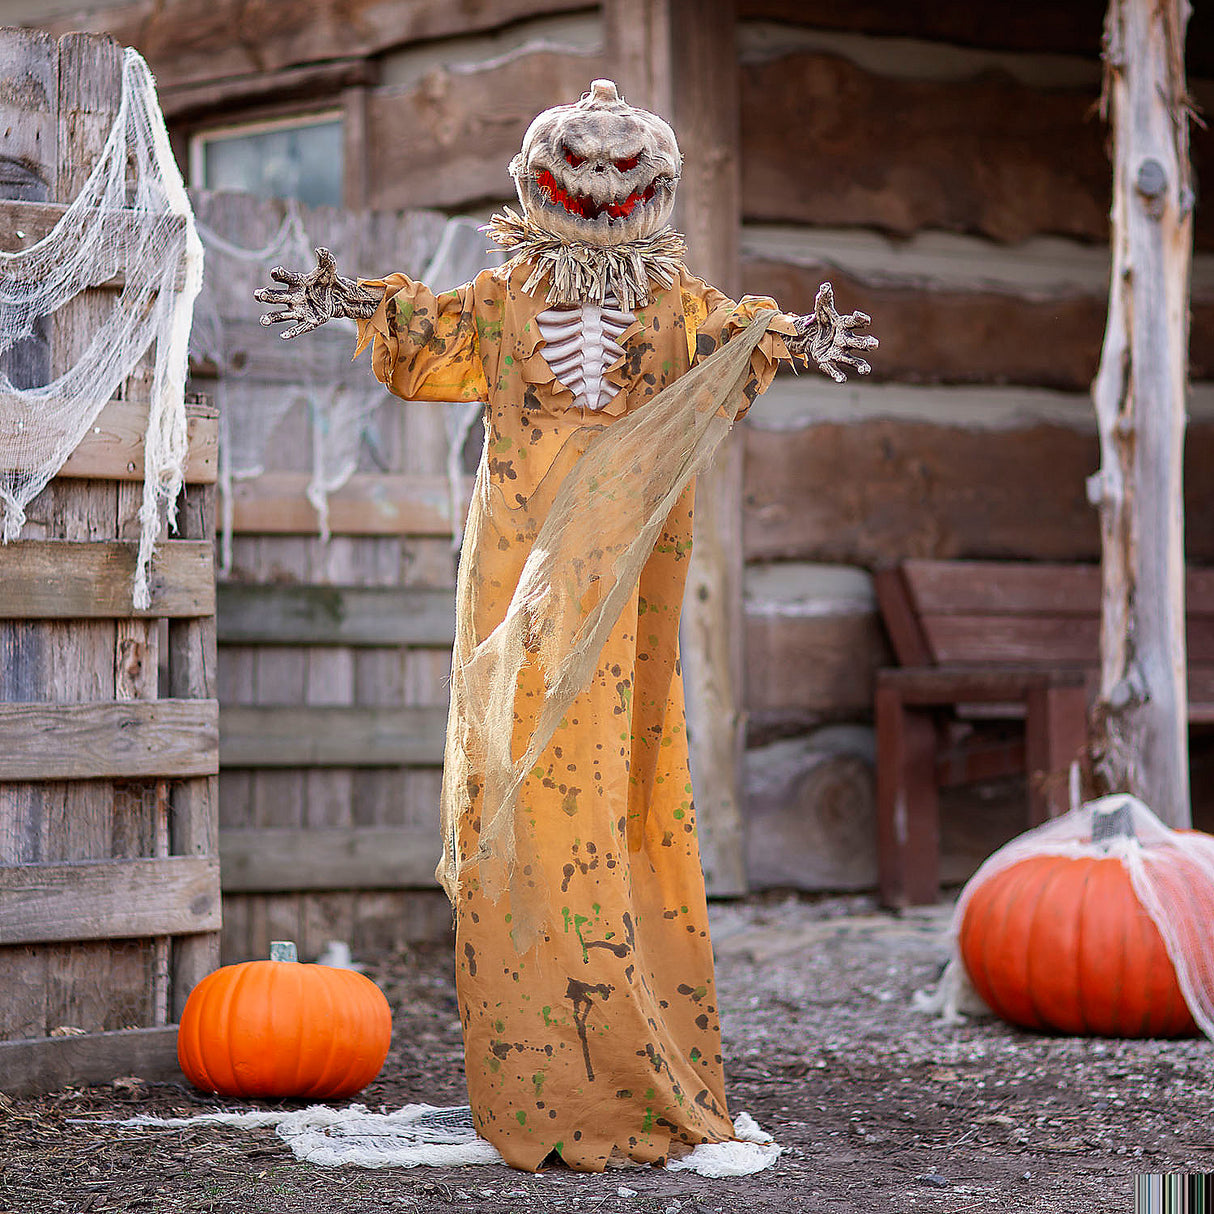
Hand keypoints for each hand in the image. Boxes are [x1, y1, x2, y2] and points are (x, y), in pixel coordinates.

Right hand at [254, 247, 379, 339]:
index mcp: (296, 282)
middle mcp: (293, 296)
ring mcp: (299, 310)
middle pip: (277, 297)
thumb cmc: (327, 281)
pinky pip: (298, 328)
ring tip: (263, 321)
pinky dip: (291, 332)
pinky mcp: (308, 321)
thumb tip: (321, 250)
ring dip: (272, 318)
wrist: (336, 297)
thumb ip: (325, 259)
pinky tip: (283, 336)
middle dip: (268, 296)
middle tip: (258, 295)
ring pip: (282, 315)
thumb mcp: (328, 269)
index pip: (284, 277)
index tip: (275, 273)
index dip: (279, 274)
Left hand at [790, 282, 877, 382]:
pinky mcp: (828, 362)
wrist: (810, 336)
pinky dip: (838, 375)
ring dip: (860, 366)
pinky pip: (834, 369)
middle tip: (875, 344)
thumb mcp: (821, 309)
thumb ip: (824, 299)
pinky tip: (841, 380)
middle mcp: (845, 340)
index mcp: (844, 326)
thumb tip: (825, 287)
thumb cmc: (822, 322)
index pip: (855, 322)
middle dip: (866, 344)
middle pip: (858, 343)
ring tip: (866, 370)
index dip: (860, 320)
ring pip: (852, 360)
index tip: (865, 320)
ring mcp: (838, 353)